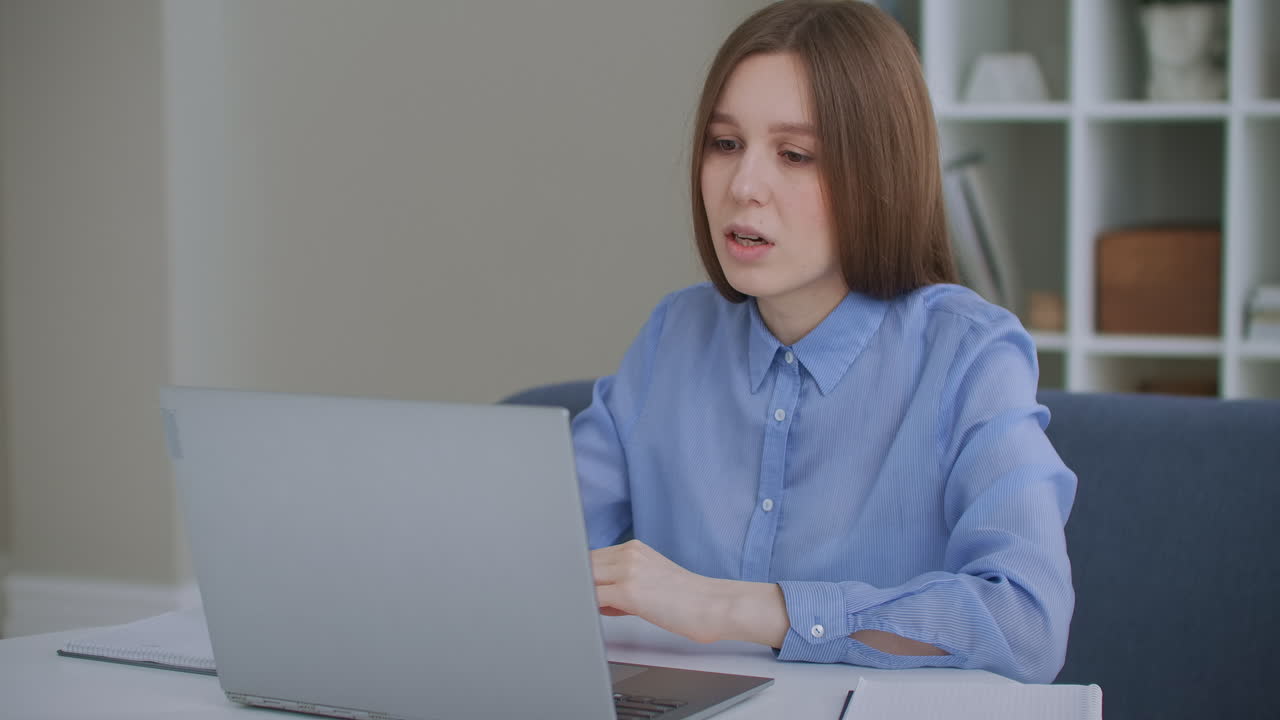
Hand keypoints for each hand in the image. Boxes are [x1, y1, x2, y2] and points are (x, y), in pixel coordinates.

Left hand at [590, 539, 729, 643]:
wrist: (712, 605)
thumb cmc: (687, 599)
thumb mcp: (651, 580)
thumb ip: (622, 583)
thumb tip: (597, 597)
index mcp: (634, 549)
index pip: (592, 556)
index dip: (581, 575)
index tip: (577, 589)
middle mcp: (629, 554)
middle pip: (584, 564)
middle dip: (577, 583)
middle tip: (578, 601)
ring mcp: (628, 570)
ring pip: (585, 577)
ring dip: (581, 593)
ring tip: (589, 610)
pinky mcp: (628, 591)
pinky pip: (592, 596)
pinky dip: (586, 605)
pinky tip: (590, 615)